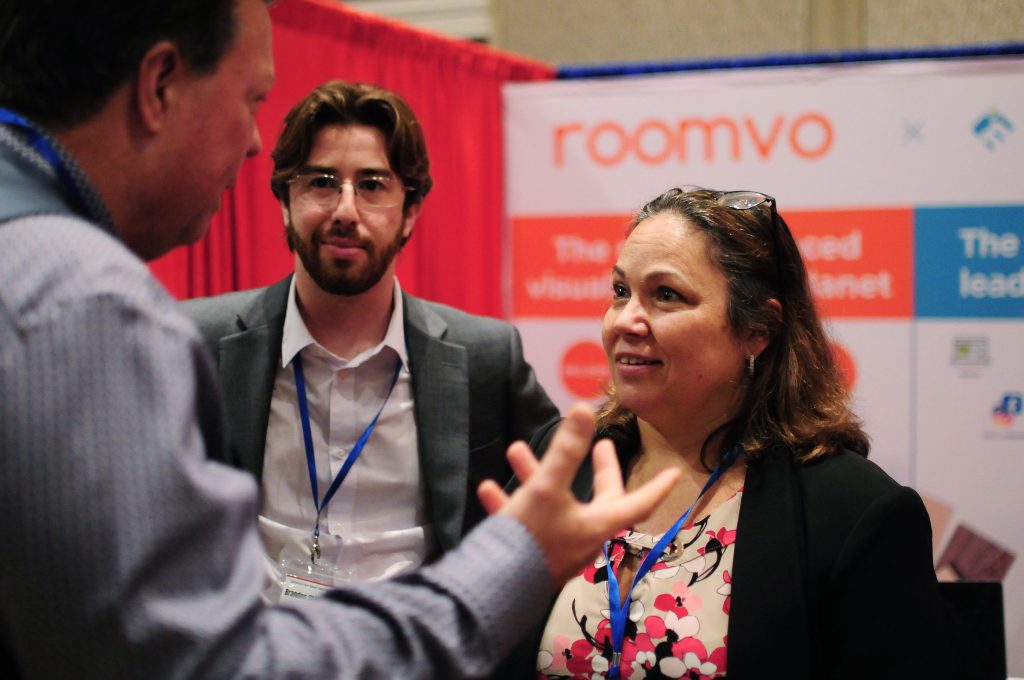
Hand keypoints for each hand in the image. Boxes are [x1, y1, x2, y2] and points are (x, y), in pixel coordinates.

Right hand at [478, 404, 678, 585]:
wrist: (494, 589)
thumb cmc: (532, 537)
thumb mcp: (548, 488)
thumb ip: (566, 450)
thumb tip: (584, 409)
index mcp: (598, 523)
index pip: (638, 503)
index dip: (656, 486)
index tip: (674, 474)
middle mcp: (583, 537)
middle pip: (600, 500)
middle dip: (598, 470)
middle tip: (601, 446)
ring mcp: (558, 548)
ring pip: (555, 505)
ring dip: (538, 476)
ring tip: (516, 451)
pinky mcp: (531, 556)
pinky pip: (527, 523)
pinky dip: (511, 503)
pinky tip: (489, 489)